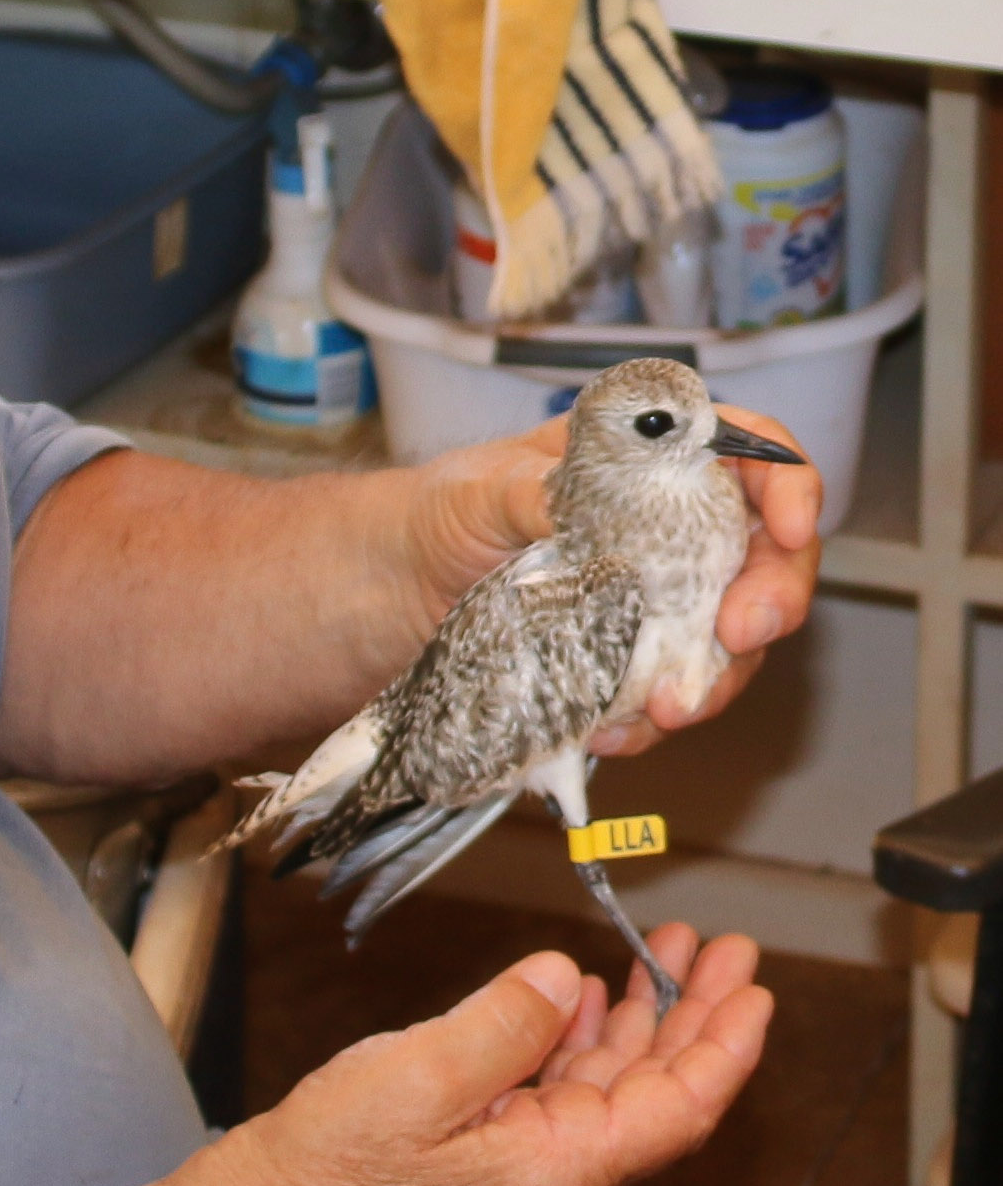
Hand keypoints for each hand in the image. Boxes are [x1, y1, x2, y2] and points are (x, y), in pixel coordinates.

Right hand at [195, 926, 771, 1185]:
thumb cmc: (337, 1167)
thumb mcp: (420, 1078)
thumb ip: (504, 1025)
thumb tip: (562, 976)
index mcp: (562, 1169)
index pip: (677, 1108)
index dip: (722, 1046)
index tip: (752, 988)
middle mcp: (562, 1175)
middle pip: (655, 1091)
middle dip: (693, 1015)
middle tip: (724, 950)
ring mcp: (529, 1165)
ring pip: (611, 1085)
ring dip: (638, 1017)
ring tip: (662, 953)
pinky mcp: (494, 1152)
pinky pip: (560, 1090)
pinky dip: (579, 1036)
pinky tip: (581, 994)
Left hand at [401, 406, 821, 755]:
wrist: (397, 589)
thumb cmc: (443, 514)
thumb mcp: (477, 492)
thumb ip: (528, 492)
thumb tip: (565, 501)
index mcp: (647, 461)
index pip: (746, 452)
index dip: (785, 482)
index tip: (788, 525)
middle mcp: (670, 527)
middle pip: (765, 553)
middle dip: (772, 596)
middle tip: (740, 633)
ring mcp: (657, 598)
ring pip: (731, 638)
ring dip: (713, 677)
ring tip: (664, 708)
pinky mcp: (631, 659)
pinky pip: (668, 693)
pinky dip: (648, 720)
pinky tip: (609, 733)